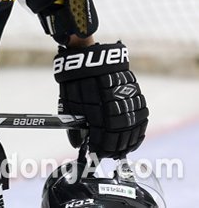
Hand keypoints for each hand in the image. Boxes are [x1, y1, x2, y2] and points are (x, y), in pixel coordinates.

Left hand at [54, 42, 148, 158]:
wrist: (87, 55)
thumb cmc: (75, 80)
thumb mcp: (69, 103)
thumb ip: (76, 125)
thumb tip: (77, 143)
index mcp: (99, 114)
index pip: (104, 142)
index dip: (101, 151)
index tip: (98, 154)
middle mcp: (116, 109)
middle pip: (121, 138)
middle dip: (115, 149)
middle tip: (110, 153)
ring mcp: (127, 100)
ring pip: (134, 128)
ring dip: (129, 141)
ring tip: (123, 147)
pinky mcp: (135, 92)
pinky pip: (141, 115)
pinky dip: (138, 128)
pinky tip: (134, 133)